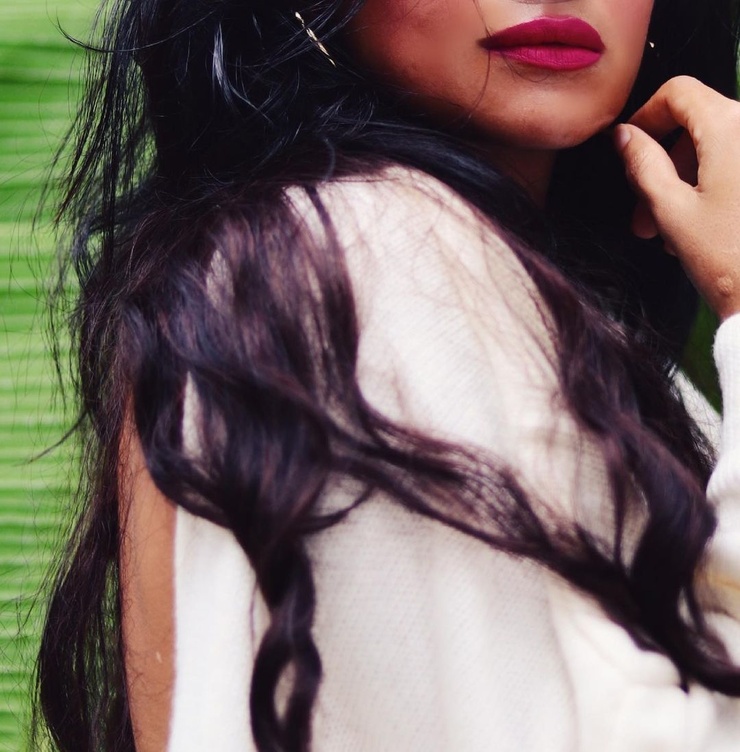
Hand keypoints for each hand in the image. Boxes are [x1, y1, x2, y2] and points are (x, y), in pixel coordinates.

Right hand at [614, 76, 739, 320]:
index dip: (645, 117)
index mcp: (731, 127)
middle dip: (664, 168)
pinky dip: (715, 189)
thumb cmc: (730, 260)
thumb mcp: (672, 212)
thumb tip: (624, 137)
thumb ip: (642, 165)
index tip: (629, 149)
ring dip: (686, 185)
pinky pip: (738, 168)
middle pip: (698, 127)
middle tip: (644, 216)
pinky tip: (700, 230)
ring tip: (670, 235)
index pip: (679, 93)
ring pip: (718, 150)